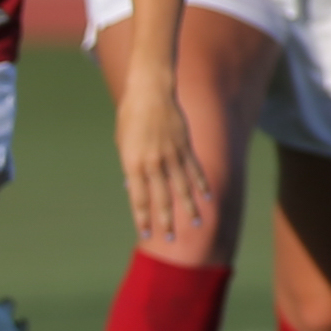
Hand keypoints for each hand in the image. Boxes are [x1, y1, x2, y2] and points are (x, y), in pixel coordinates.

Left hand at [115, 75, 210, 243]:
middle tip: (170, 239)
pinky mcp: (185, 146)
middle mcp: (153, 163)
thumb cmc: (130, 116)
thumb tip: (133, 190)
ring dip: (189, 208)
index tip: (145, 233)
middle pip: (161, 198)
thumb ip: (130, 167)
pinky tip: (207, 198)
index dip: (142, 217)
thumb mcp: (123, 142)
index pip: (138, 198)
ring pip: (182, 188)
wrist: (150, 91)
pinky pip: (194, 170)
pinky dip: (201, 184)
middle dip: (165, 220)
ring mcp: (171, 155)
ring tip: (196, 224)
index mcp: (133, 163)